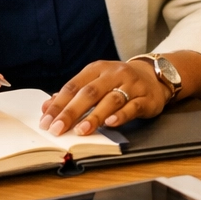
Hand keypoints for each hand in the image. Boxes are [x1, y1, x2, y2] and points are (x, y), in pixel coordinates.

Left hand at [39, 60, 168, 136]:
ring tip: (81, 130)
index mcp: (96, 69)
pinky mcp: (146, 98)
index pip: (73, 86)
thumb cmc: (118, 82)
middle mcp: (113, 74)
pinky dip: (121, 115)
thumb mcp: (95, 82)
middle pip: (89, 93)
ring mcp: (131, 85)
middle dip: (71, 112)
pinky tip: (110, 123)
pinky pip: (133, 106)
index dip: (58, 104)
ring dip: (94, 116)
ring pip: (110, 100)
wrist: (154, 76)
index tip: (46, 120)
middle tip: (58, 129)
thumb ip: (73, 95)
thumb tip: (47, 107)